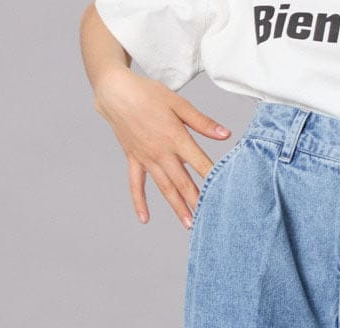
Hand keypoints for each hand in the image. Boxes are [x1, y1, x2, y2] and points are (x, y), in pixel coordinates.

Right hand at [93, 66, 230, 227]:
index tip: (226, 195)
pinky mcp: (133, 159)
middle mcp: (161, 153)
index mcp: (175, 137)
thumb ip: (202, 122)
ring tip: (190, 225)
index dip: (213, 178)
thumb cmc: (147, 93)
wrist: (114, 90)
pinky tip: (145, 218)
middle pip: (183, 182)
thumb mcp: (178, 103)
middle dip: (197, 202)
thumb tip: (226, 134)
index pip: (200, 163)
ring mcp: (146, 158)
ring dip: (177, 208)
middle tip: (210, 220)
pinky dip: (139, 202)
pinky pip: (136, 185)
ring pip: (165, 188)